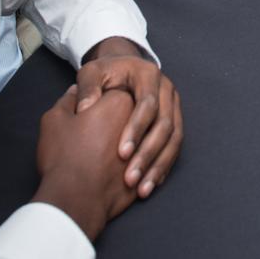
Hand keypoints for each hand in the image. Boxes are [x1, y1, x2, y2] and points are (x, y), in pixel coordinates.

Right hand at [33, 86, 137, 239]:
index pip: (117, 91)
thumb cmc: (65, 155)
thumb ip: (68, 100)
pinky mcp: (148, 172)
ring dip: (132, 147)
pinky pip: (148, 166)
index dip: (100, 102)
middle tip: (94, 136)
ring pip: (144, 142)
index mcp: (121, 101)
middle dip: (121, 123)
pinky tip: (124, 174)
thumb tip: (76, 93)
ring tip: (109, 157)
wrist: (76, 197)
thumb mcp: (56, 119)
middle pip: (134, 116)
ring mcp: (147, 147)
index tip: (87, 114)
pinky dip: (140, 168)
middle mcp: (141, 121)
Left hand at [77, 37, 182, 197]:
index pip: (148, 104)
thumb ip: (87, 88)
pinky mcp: (175, 121)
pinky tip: (150, 184)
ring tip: (141, 189)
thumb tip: (84, 108)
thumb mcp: (91, 73)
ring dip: (158, 166)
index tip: (120, 153)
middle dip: (148, 154)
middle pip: (166, 125)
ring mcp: (174, 106)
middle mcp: (167, 90)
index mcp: (149, 75)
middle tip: (130, 178)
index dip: (136, 129)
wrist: (122, 69)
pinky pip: (175, 147)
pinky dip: (163, 167)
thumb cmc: (104, 73)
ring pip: (174, 139)